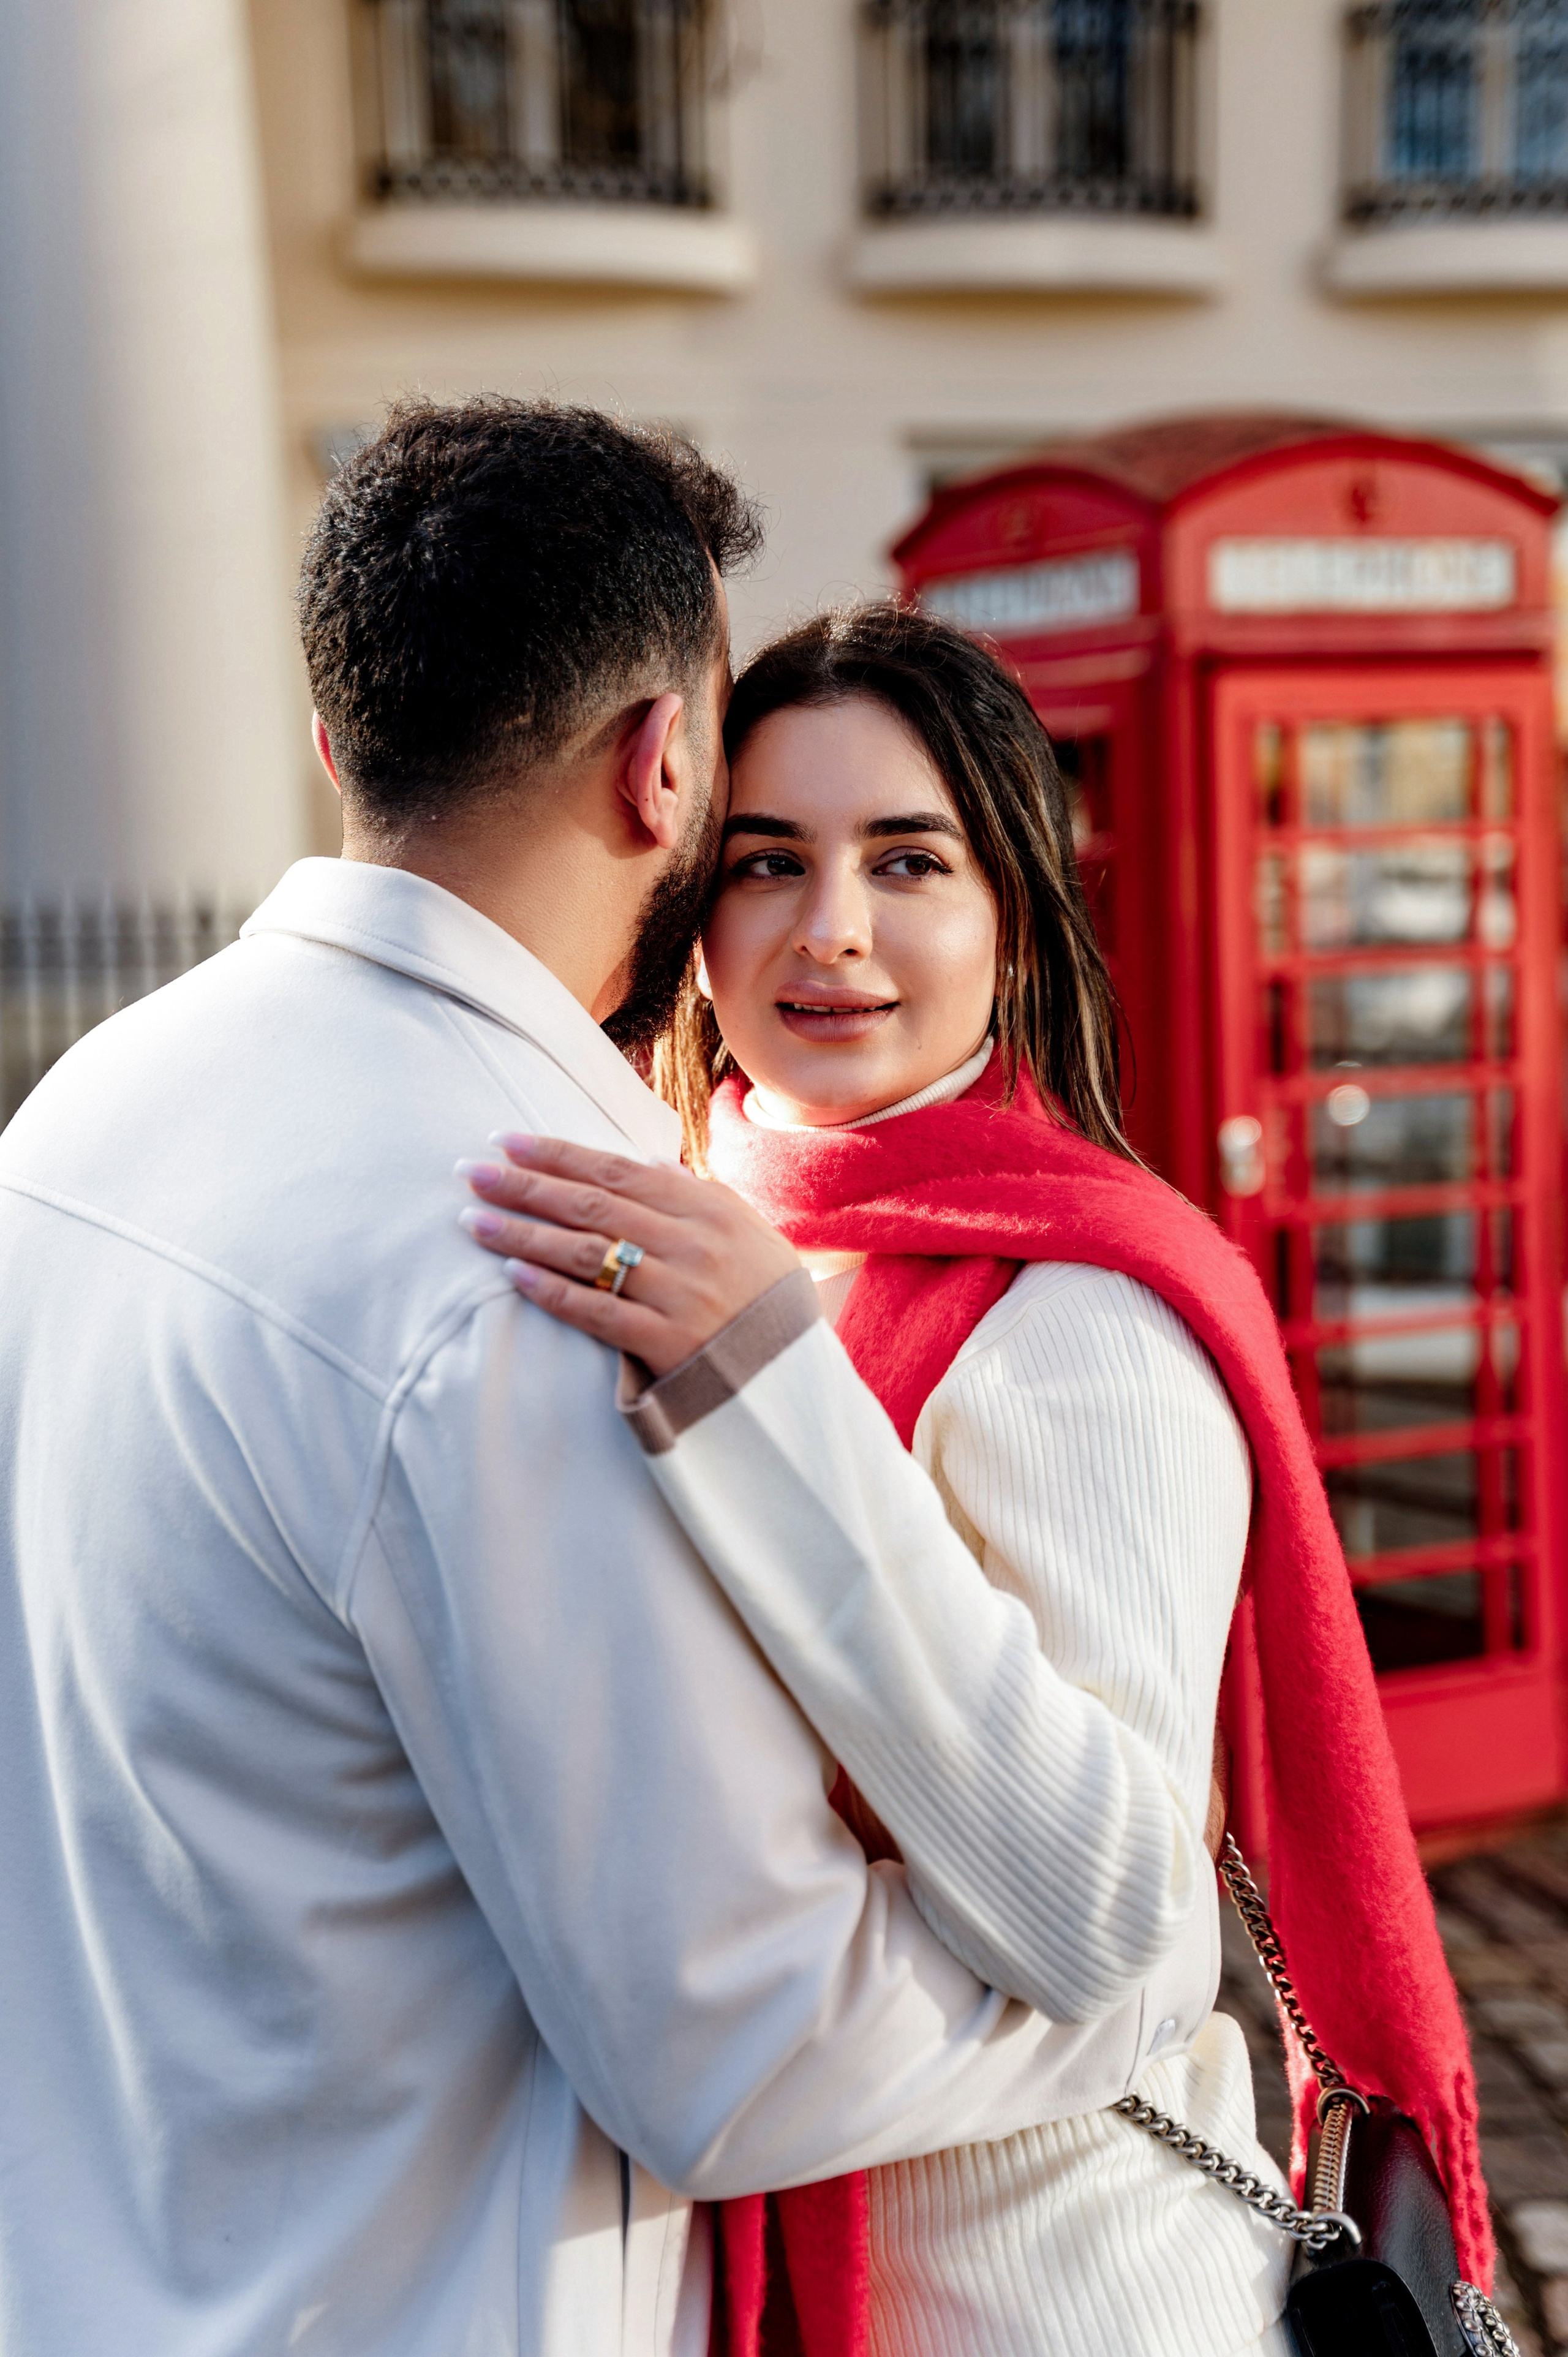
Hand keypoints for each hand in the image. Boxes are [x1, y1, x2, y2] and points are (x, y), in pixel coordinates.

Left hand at [457, 1135, 801, 1377]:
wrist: (795, 1374)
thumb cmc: (765, 1298)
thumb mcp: (747, 1232)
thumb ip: (698, 1194)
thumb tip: (648, 1161)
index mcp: (706, 1208)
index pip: (616, 1171)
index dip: (558, 1154)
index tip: (506, 1140)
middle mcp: (690, 1244)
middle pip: (590, 1205)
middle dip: (524, 1185)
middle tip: (470, 1171)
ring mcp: (677, 1293)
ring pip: (584, 1253)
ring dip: (522, 1234)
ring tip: (473, 1219)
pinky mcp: (666, 1343)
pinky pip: (596, 1311)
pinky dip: (551, 1291)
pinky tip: (511, 1275)